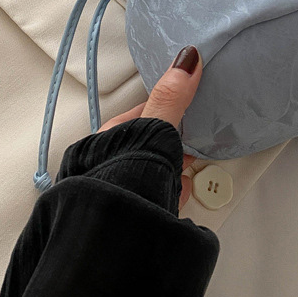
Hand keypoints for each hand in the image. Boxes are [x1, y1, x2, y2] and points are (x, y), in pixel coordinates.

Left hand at [97, 45, 202, 211]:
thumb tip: (186, 59)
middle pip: (149, 145)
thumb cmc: (123, 183)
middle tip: (188, 145)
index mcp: (109, 136)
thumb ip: (170, 98)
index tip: (189, 108)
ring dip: (170, 173)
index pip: (145, 113)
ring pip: (153, 173)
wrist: (116, 236)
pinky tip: (176, 198)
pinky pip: (158, 198)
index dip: (170, 110)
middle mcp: (108, 162)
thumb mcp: (154, 131)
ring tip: (183, 173)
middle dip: (171, 146)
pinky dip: (171, 197)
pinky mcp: (134, 213)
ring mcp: (120, 189)